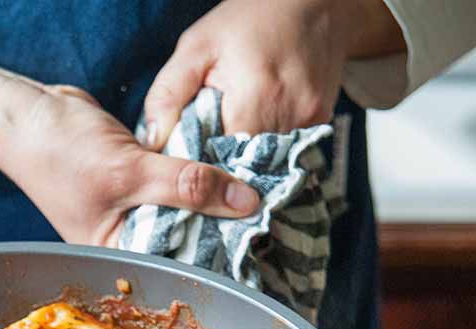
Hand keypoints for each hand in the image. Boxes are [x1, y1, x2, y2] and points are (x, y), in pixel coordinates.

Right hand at [0, 23, 260, 247]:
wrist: (25, 112)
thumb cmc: (59, 153)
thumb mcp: (129, 171)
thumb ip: (188, 185)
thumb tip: (246, 202)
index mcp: (114, 252)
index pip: (175, 268)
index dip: (216, 262)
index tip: (260, 257)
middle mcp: (125, 235)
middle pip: (185, 240)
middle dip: (222, 231)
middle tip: (273, 227)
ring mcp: (133, 206)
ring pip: (186, 209)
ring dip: (215, 200)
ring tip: (260, 199)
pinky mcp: (140, 177)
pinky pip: (180, 183)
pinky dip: (201, 176)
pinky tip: (233, 174)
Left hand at [142, 0, 404, 145]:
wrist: (314, 0)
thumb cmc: (249, 19)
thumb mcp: (197, 47)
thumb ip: (168, 94)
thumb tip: (152, 141)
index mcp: (255, 98)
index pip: (219, 159)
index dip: (198, 165)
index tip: (184, 165)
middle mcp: (290, 115)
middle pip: (245, 165)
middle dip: (221, 165)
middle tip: (202, 157)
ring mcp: (311, 120)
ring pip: (268, 161)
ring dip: (246, 158)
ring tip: (228, 142)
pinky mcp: (323, 121)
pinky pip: (288, 149)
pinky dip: (268, 148)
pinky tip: (255, 132)